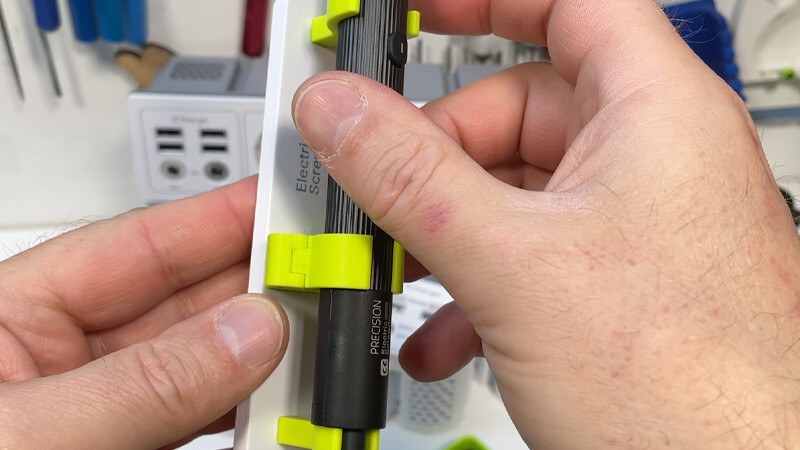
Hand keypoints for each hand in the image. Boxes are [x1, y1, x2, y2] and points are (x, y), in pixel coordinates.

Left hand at [0, 177, 288, 448]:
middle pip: (182, 301)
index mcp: (12, 318)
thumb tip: (247, 334)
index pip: (133, 246)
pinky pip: (199, 417)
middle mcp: (59, 360)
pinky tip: (271, 400)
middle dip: (252, 285)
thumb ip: (137, 384)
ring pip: (200, 362)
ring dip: (257, 352)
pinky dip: (244, 409)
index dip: (216, 217)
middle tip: (315, 277)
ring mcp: (97, 412)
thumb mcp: (28, 433)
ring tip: (304, 343)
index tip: (281, 202)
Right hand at [292, 0, 799, 447]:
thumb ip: (412, 178)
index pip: (569, 2)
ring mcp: (636, 227)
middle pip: (518, 110)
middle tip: (378, 189)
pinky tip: (442, 332)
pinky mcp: (620, 285)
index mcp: (656, 115)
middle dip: (436, 156)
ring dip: (446, 233)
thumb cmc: (694, 393)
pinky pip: (531, 253)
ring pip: (516, 192)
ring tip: (403, 274)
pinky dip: (476, 284)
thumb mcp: (515, 265)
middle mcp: (654, 161)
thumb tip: (339, 113)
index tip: (415, 10)